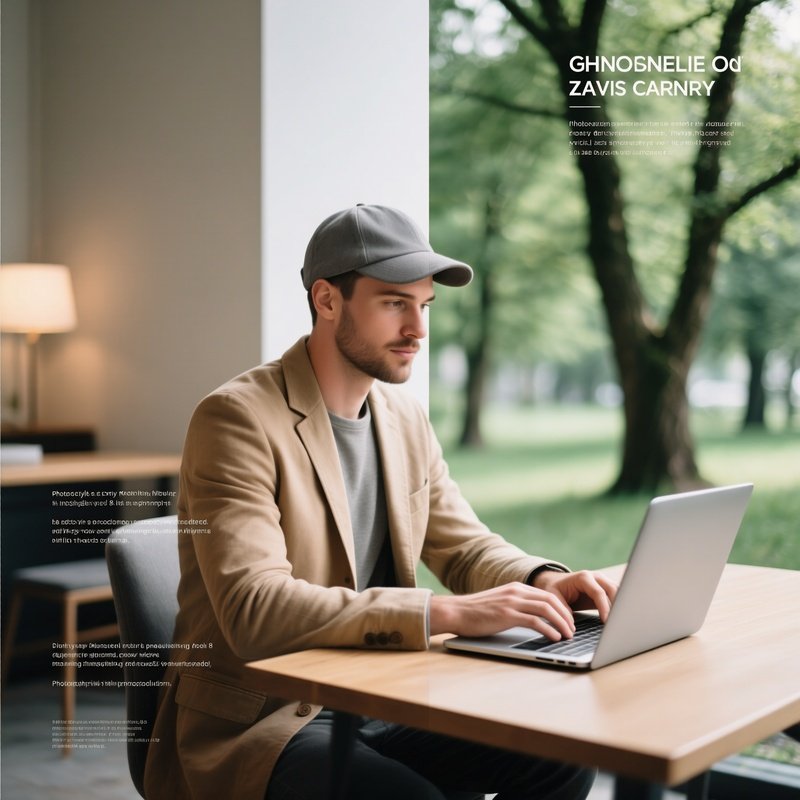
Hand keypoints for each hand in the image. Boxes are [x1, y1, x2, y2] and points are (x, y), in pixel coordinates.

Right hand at [430, 582, 576, 641]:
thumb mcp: (500, 603)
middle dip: (566, 616)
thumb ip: (516, 605)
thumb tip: (534, 618)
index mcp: (516, 588)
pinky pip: (535, 621)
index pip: (547, 595)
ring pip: (546, 609)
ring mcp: (512, 602)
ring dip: (561, 623)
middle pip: (551, 600)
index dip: (562, 608)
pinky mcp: (507, 615)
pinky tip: (554, 638)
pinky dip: (549, 630)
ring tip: (568, 636)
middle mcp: (516, 591)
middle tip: (573, 630)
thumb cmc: (476, 612)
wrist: (455, 611)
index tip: (569, 621)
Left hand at [531, 569, 617, 622]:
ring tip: (620, 622)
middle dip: (617, 606)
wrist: (557, 582)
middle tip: (617, 623)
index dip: (604, 607)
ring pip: (618, 592)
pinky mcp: (606, 589)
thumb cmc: (555, 589)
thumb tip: (571, 626)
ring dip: (620, 606)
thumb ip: (562, 609)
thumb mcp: (553, 597)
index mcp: (583, 577)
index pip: (598, 592)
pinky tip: (619, 618)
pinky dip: (619, 606)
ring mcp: (603, 582)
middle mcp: (596, 577)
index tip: (606, 621)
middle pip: (613, 590)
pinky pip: (617, 596)